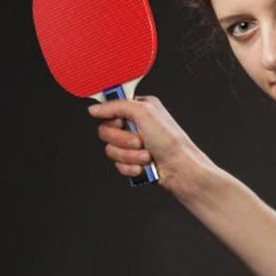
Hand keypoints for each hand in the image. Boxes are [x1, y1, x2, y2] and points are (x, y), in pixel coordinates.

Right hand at [89, 94, 212, 195]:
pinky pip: (118, 165)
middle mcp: (135, 125)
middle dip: (122, 140)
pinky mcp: (133, 162)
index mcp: (138, 109)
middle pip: (106, 131)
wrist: (180, 169)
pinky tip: (144, 167)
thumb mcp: (143, 112)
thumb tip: (95, 108)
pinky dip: (131, 167)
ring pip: (110, 150)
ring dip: (129, 156)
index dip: (112, 119)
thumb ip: (116, 106)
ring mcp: (133, 145)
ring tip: (146, 156)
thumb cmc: (170, 141)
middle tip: (139, 141)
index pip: (109, 109)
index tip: (121, 122)